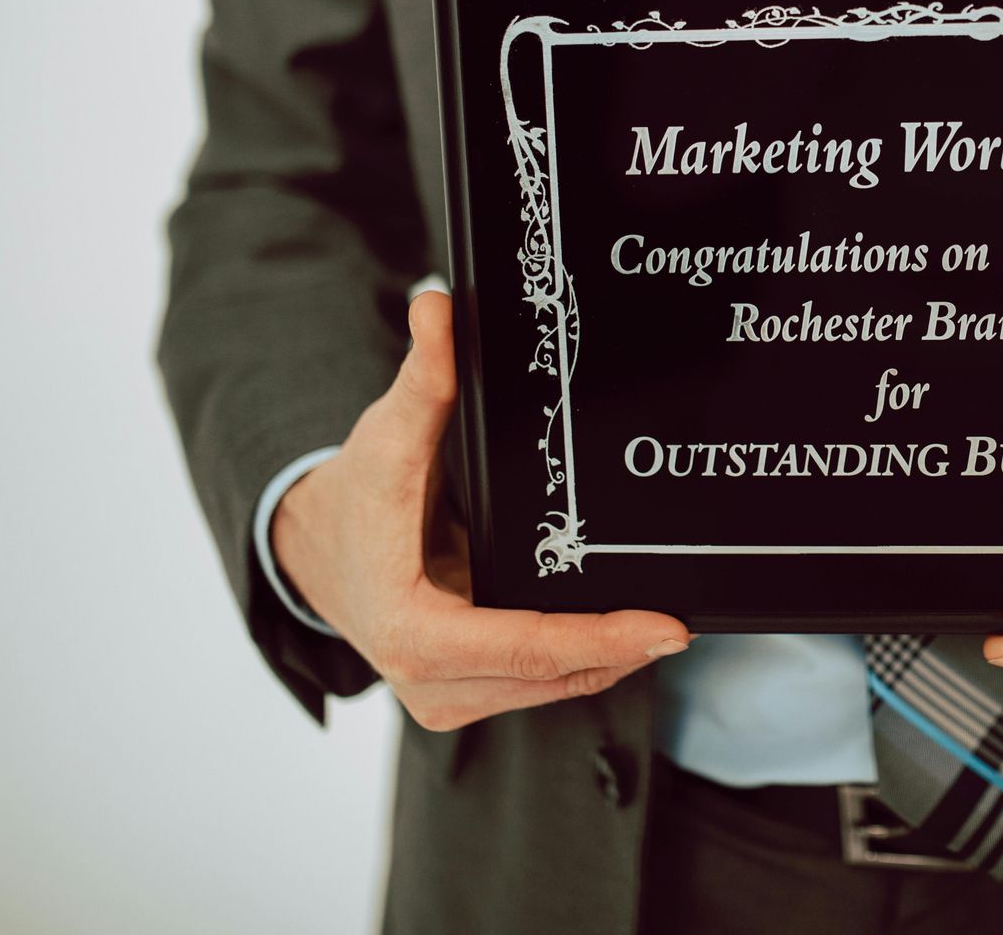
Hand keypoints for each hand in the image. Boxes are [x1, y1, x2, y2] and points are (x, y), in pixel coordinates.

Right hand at [271, 291, 689, 731]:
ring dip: (609, 660)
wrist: (317, 550)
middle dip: (621, 651)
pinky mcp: (464, 693)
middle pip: (548, 676)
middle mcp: (426, 680)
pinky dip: (582, 661)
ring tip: (664, 624)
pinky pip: (538, 685)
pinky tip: (624, 631)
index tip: (664, 629)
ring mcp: (445, 696)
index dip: (598, 640)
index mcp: (408, 627)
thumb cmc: (357, 494)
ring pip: (550, 689)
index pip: (522, 647)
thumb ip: (422, 379)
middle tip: (685, 623)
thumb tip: (437, 307)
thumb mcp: (387, 436)